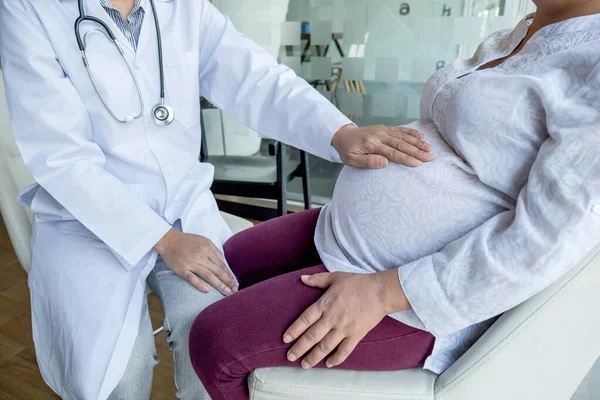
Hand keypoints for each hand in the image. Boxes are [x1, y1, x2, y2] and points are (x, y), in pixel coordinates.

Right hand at [155, 228, 237, 295]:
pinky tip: (207, 291)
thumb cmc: (187, 241)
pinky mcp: (182, 270)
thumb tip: (223, 262)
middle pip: (217, 271)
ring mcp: (191, 264)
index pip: (221, 264)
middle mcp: (201, 256)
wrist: (168, 240)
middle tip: (234, 290)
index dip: (229, 275)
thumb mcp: (204, 240)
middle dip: (227, 282)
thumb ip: (214, 250)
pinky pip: (192, 278)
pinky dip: (200, 285)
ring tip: (226, 292)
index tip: (234, 283)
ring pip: (208, 276)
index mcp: (207, 249)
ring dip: (218, 285)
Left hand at [283, 270, 408, 368]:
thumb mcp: (335, 277)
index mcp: (325, 304)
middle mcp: (332, 319)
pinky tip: (328, 364)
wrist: (380, 292)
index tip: (285, 339)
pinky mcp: (356, 335)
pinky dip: (336, 358)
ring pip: (325, 346)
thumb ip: (317, 279)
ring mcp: (344, 328)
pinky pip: (344, 350)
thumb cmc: (357, 283)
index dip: (294, 330)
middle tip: (290, 357)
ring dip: (314, 357)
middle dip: (299, 348)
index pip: (305, 319)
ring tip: (305, 365)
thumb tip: (301, 278)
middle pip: (312, 336)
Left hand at [332, 124, 433, 167]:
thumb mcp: (352, 160)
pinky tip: (420, 136)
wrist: (343, 135)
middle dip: (417, 151)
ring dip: (417, 142)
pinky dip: (410, 132)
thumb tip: (384, 163)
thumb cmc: (348, 150)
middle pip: (401, 144)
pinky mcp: (385, 128)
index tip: (418, 163)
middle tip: (430, 157)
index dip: (406, 158)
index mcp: (372, 144)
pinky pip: (400, 129)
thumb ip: (368, 161)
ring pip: (403, 136)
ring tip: (429, 148)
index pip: (392, 153)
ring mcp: (383, 130)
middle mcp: (379, 136)